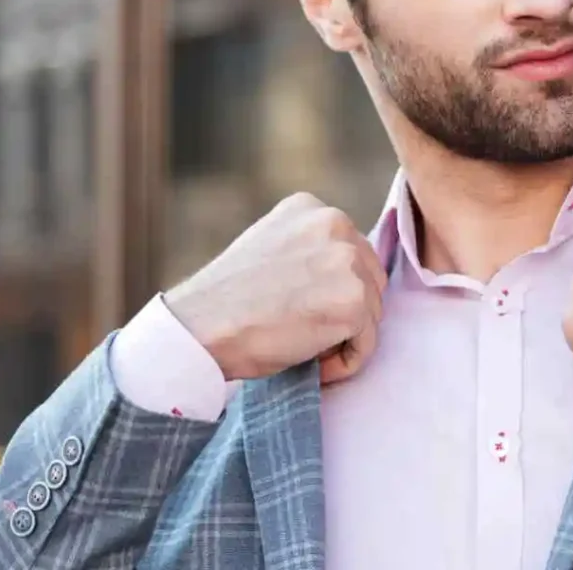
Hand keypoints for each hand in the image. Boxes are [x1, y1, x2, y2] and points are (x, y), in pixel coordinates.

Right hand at [165, 193, 386, 384]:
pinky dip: (345, 364)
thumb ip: (307, 249)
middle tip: (305, 332)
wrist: (200, 328)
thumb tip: (341, 278)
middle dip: (346, 310)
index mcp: (311, 207)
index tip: (299, 308)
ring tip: (304, 347)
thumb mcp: (269, 247)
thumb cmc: (226, 301)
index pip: (349, 250)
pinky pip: (367, 343)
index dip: (331, 288)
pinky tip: (314, 366)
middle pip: (369, 276)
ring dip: (345, 336)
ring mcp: (348, 261)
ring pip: (372, 310)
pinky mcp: (354, 301)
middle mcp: (335, 223)